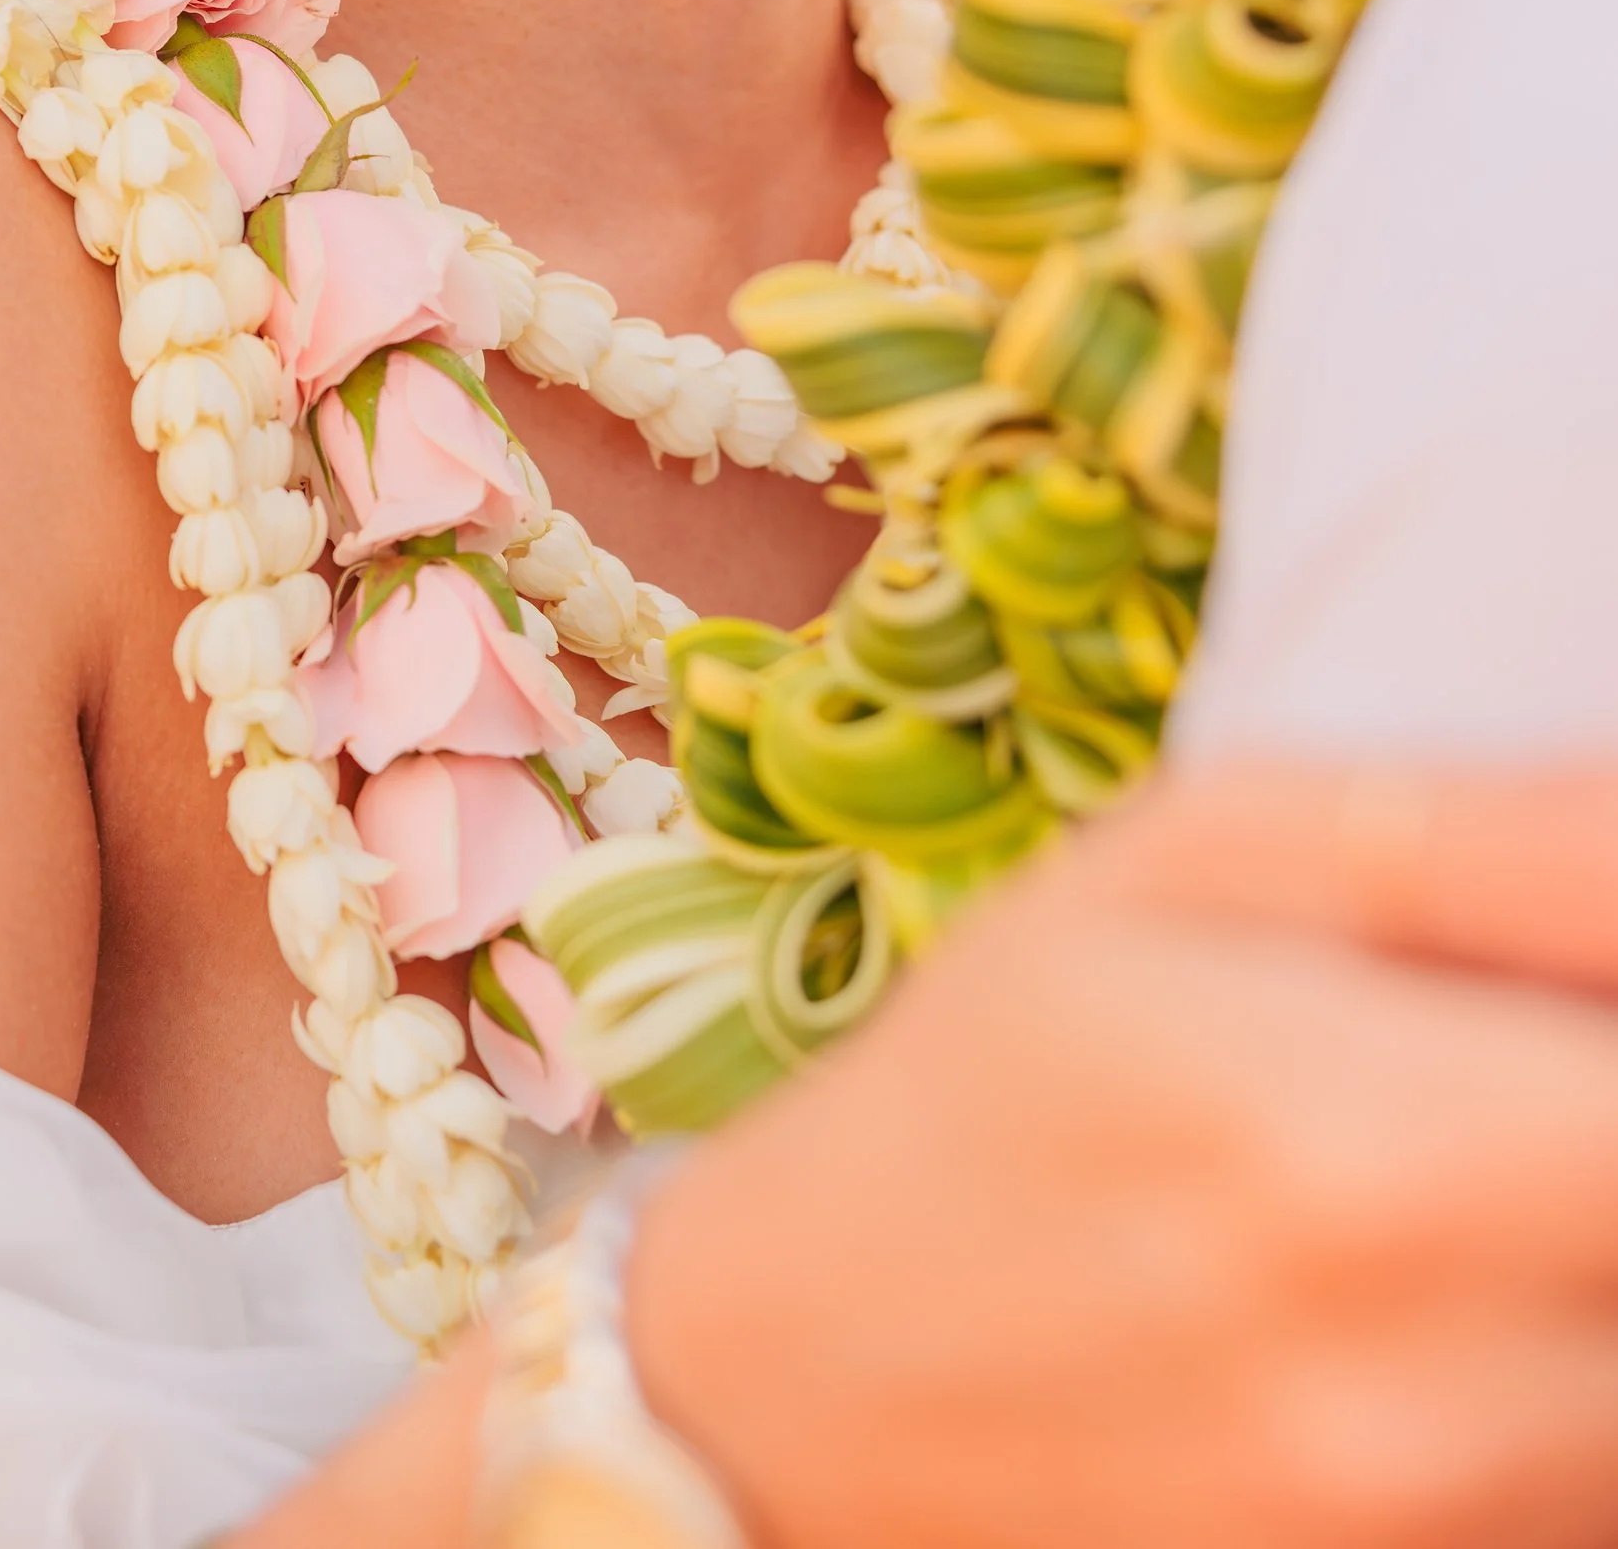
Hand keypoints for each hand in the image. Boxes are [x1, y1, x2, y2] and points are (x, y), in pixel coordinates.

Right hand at [633, 768, 1617, 1548]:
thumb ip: (1499, 837)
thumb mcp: (1189, 869)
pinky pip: (1585, 1486)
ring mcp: (1433, 1537)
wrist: (779, 1379)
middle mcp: (1447, 1398)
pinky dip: (1544, 1391)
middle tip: (1496, 1087)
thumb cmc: (983, 1084)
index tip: (1550, 1009)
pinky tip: (1399, 1329)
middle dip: (1597, 1134)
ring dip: (1586, 1269)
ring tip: (1435, 1206)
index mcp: (1398, 1158)